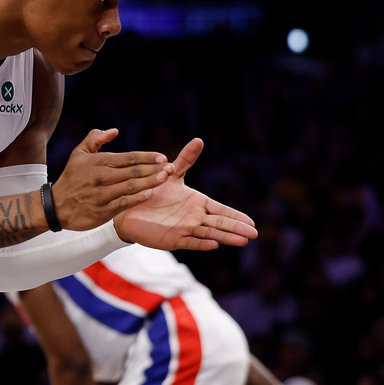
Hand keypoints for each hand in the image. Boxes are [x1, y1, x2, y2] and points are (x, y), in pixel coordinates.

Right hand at [52, 128, 173, 230]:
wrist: (55, 206)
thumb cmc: (71, 178)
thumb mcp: (78, 154)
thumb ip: (95, 139)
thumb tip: (114, 131)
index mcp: (98, 162)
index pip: (127, 158)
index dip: (146, 157)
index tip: (162, 157)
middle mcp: (101, 177)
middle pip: (132, 172)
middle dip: (153, 169)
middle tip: (170, 168)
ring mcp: (102, 194)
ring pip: (130, 187)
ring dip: (150, 182)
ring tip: (165, 178)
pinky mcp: (102, 210)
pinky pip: (123, 203)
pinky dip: (136, 198)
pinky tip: (149, 194)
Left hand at [113, 138, 257, 248]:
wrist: (130, 206)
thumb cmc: (153, 190)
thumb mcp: (171, 174)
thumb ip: (186, 160)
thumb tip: (199, 139)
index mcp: (197, 203)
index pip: (221, 210)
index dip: (235, 216)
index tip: (252, 222)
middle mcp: (194, 217)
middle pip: (219, 223)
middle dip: (236, 228)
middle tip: (253, 234)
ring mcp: (184, 229)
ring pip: (209, 234)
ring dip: (224, 237)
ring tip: (242, 241)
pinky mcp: (172, 239)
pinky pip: (189, 242)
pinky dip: (201, 243)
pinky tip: (214, 244)